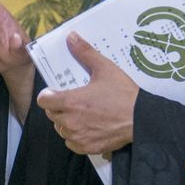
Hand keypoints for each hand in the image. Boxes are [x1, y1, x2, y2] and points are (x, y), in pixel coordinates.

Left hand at [36, 34, 138, 155]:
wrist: (141, 119)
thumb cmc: (124, 94)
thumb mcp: (105, 68)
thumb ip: (85, 52)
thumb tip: (71, 37)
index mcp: (71, 101)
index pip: (43, 101)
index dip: (48, 95)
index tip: (56, 92)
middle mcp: (70, 121)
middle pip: (51, 114)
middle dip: (58, 107)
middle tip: (73, 101)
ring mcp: (78, 136)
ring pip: (61, 129)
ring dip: (66, 122)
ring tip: (81, 114)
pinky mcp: (87, 147)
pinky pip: (71, 143)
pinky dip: (75, 136)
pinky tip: (87, 127)